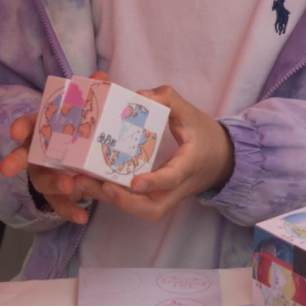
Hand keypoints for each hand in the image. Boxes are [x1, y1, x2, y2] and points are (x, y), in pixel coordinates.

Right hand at [0, 70, 108, 223]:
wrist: (80, 152)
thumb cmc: (76, 126)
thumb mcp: (83, 109)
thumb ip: (91, 94)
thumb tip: (101, 77)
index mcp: (42, 128)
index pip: (27, 124)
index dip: (20, 126)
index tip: (15, 130)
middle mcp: (38, 152)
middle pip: (25, 156)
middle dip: (17, 160)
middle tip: (8, 167)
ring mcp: (46, 173)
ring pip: (43, 181)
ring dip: (54, 184)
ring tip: (69, 186)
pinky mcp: (59, 192)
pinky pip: (61, 203)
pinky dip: (70, 209)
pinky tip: (82, 216)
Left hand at [80, 86, 234, 222]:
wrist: (221, 161)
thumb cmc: (206, 136)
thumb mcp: (192, 113)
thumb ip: (169, 100)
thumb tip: (139, 95)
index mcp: (189, 165)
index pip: (173, 178)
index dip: (155, 182)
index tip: (136, 182)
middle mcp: (178, 188)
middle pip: (151, 208)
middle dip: (123, 201)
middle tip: (99, 184)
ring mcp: (168, 197)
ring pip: (141, 210)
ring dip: (112, 201)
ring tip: (84, 184)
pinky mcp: (158, 198)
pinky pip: (136, 205)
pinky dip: (114, 198)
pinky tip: (92, 184)